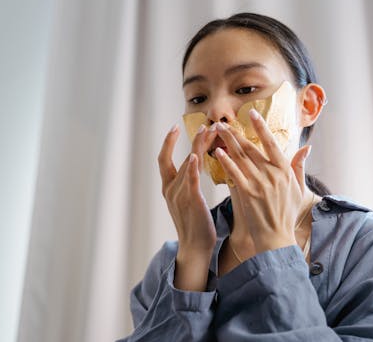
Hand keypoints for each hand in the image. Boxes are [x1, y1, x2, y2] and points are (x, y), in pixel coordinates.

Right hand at [158, 124, 217, 254]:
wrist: (195, 248)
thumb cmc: (196, 225)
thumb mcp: (188, 200)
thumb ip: (189, 183)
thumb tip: (196, 165)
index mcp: (168, 188)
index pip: (163, 159)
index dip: (167, 142)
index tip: (174, 127)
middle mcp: (170, 189)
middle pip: (174, 157)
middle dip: (187, 139)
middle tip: (202, 124)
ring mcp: (178, 195)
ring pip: (186, 164)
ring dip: (197, 146)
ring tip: (208, 131)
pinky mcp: (190, 201)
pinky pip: (190, 180)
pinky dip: (191, 167)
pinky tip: (195, 155)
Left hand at [214, 109, 311, 253]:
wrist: (276, 237)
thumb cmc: (286, 213)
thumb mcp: (298, 188)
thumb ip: (299, 166)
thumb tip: (307, 147)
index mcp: (285, 170)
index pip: (271, 142)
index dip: (260, 127)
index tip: (251, 113)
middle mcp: (273, 174)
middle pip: (251, 147)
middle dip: (235, 133)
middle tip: (222, 122)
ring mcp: (260, 183)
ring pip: (241, 157)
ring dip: (227, 142)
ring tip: (216, 131)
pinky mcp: (248, 193)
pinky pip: (235, 173)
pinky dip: (226, 162)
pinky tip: (217, 152)